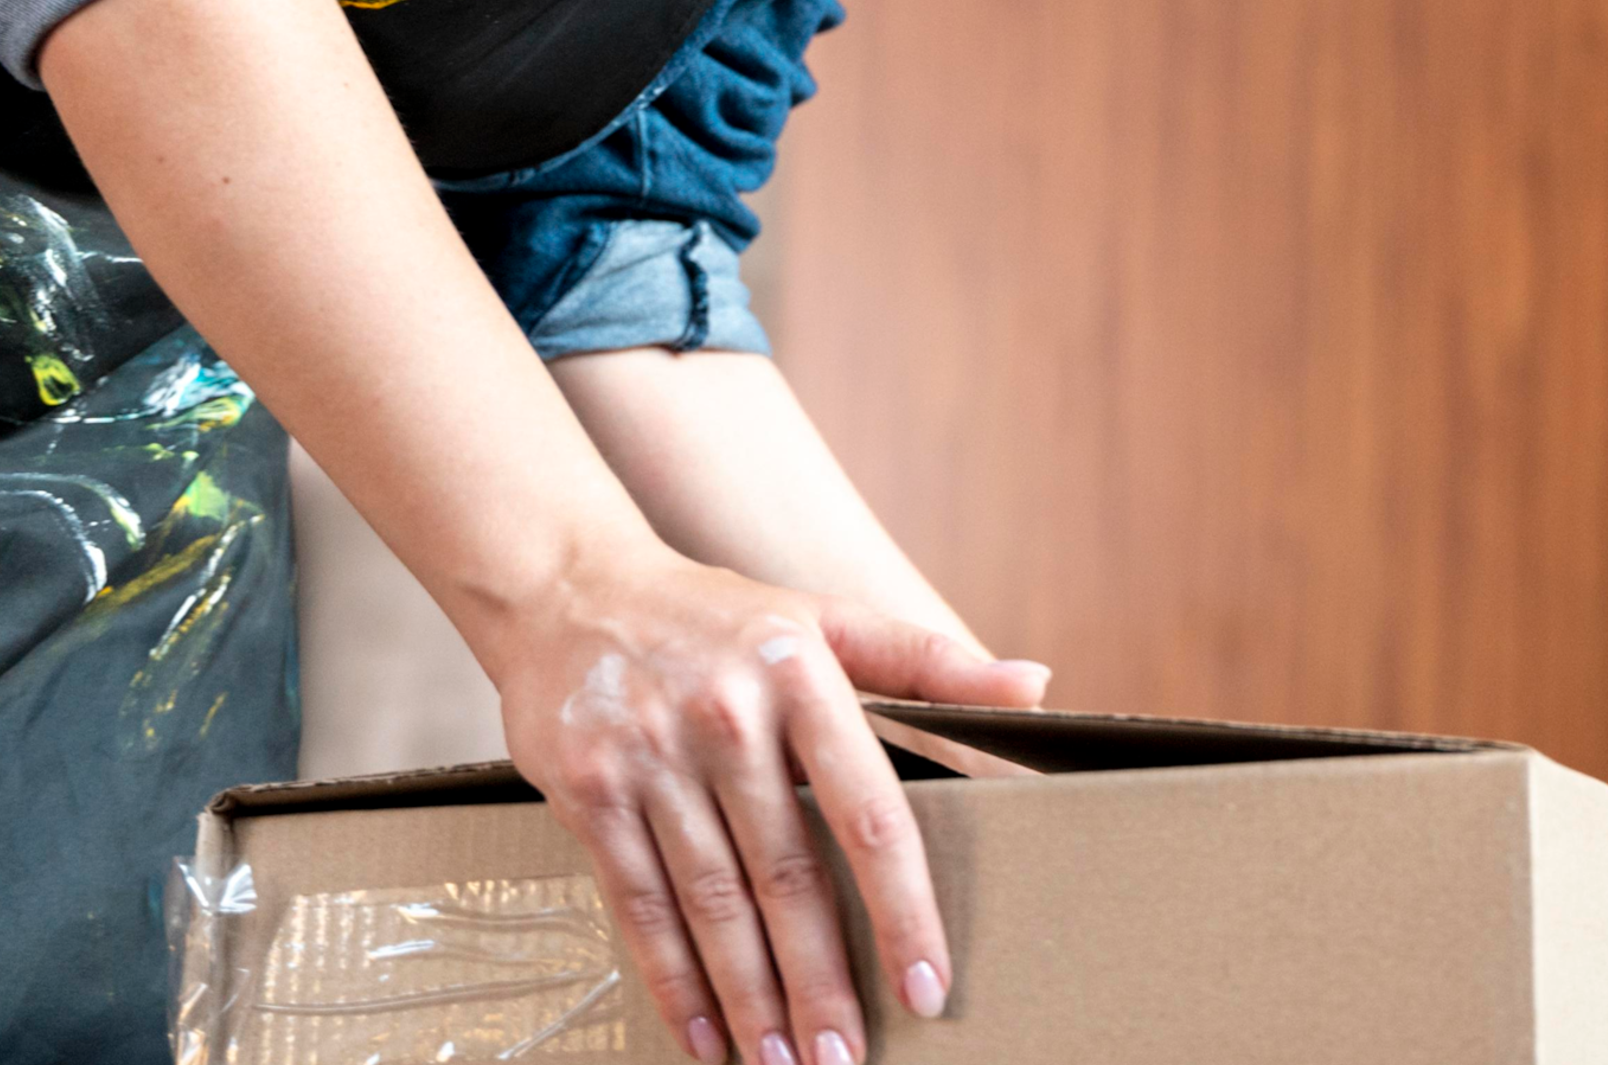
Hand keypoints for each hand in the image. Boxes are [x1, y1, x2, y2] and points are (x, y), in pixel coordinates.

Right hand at [480, 546, 1051, 1064]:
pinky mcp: (589, 791)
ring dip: (750, 998)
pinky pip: (638, 904)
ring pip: (711, 904)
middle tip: (847, 1061)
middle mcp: (726, 718)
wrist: (570, 590)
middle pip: (786, 877)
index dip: (900, 907)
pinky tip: (703, 1035)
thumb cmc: (721, 618)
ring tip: (783, 1064)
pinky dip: (672, 980)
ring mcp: (651, 757)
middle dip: (820, 982)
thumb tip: (1037, 686)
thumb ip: (931, 661)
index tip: (927, 985)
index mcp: (802, 677)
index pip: (868, 813)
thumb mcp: (829, 618)